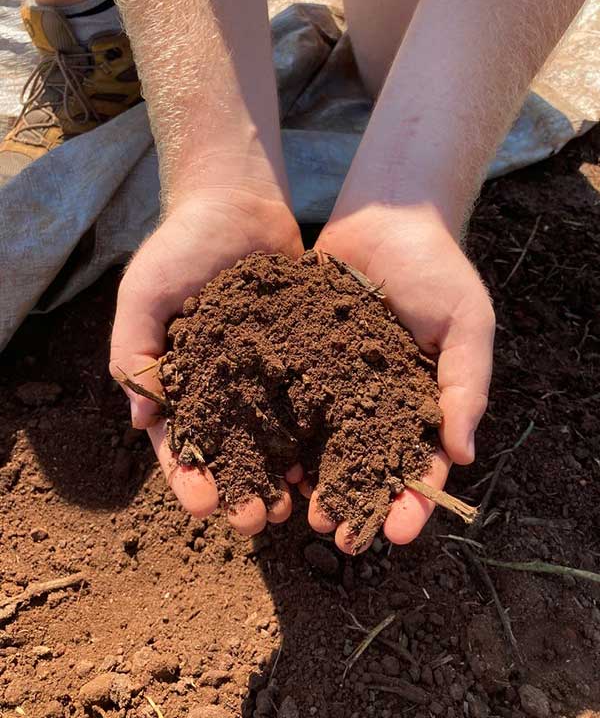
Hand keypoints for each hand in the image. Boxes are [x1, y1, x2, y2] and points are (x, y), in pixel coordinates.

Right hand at [110, 178, 303, 534]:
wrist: (238, 201)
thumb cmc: (181, 245)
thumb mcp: (144, 295)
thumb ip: (136, 354)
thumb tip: (139, 421)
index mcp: (179, 377)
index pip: (180, 440)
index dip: (189, 477)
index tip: (205, 506)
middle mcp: (222, 383)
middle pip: (230, 450)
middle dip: (240, 488)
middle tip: (255, 521)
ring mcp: (263, 371)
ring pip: (272, 436)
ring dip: (279, 474)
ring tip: (292, 507)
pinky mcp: (300, 353)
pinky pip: (307, 400)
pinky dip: (313, 434)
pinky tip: (325, 462)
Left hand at [306, 202, 494, 552]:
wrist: (384, 215)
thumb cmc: (436, 267)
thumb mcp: (467, 324)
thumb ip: (465, 386)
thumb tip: (464, 455)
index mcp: (422, 401)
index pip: (422, 463)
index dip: (413, 501)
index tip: (399, 534)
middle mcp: (376, 400)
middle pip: (366, 464)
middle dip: (354, 502)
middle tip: (335, 534)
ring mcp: (336, 382)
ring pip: (322, 443)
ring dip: (310, 479)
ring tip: (294, 509)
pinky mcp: (300, 358)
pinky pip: (289, 401)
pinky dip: (279, 432)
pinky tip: (265, 458)